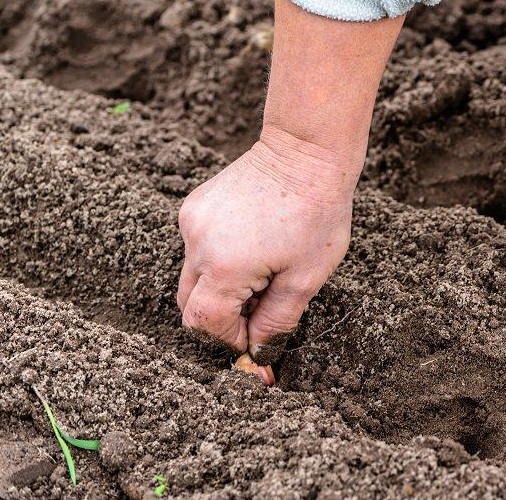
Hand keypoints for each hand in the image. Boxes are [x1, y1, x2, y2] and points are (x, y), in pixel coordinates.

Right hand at [177, 126, 353, 361]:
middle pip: (190, 304)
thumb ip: (276, 322)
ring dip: (221, 286)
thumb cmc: (316, 213)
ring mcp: (191, 221)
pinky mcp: (194, 205)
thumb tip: (259, 355)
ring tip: (264, 271)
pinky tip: (254, 244)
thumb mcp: (306, 277)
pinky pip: (197, 247)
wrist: (307, 151)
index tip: (256, 339)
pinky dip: (218, 258)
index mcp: (224, 267)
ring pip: (193, 275)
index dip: (229, 340)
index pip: (205, 324)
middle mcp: (197, 244)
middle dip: (221, 318)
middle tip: (260, 311)